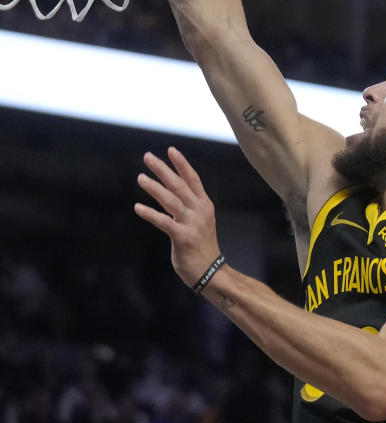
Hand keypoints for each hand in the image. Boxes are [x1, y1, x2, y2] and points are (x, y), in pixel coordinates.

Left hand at [135, 147, 223, 289]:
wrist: (211, 272)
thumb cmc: (202, 248)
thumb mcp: (201, 223)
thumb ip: (189, 208)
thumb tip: (171, 196)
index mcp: (205, 205)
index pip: (193, 179)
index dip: (181, 164)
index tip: (170, 150)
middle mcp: (199, 211)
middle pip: (179, 184)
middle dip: (163, 169)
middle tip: (147, 157)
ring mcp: (191, 223)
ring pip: (170, 199)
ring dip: (153, 187)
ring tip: (140, 178)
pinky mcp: (182, 236)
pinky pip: (163, 221)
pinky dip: (149, 213)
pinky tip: (138, 207)